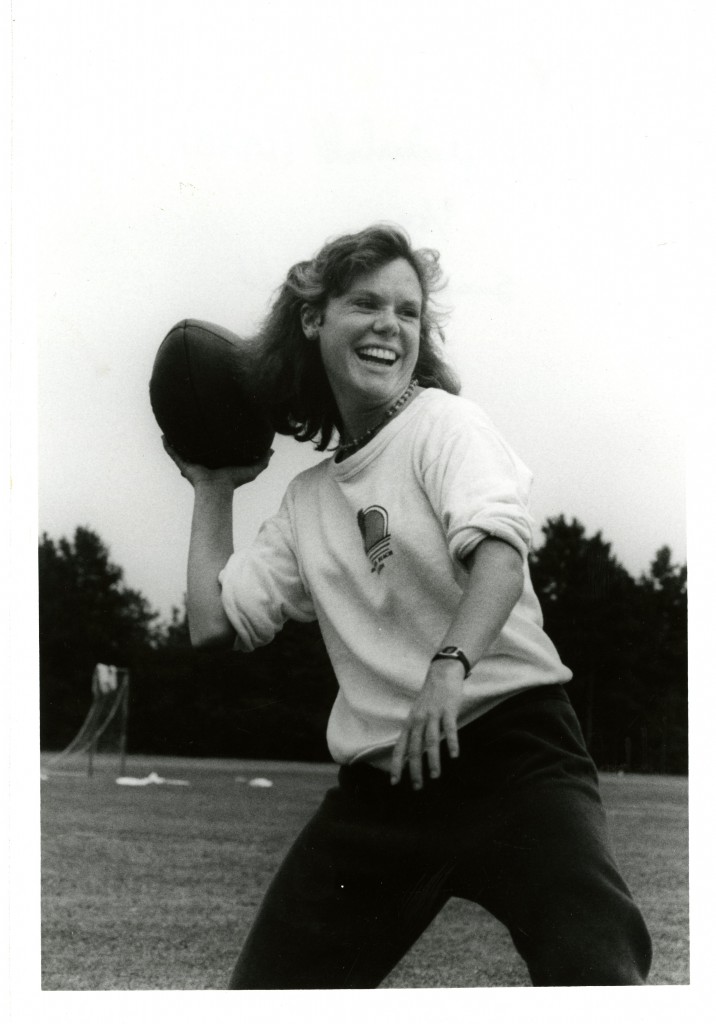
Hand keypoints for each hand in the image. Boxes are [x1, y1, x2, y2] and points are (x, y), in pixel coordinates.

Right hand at [162, 436, 272, 488]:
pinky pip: (173, 453)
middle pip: (196, 445)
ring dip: (177, 438)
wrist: (217, 489)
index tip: (214, 425)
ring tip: (173, 425)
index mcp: (217, 460)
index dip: (213, 437)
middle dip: (193, 435)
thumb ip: (263, 460)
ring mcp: (192, 462)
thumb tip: (272, 451)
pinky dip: (168, 445)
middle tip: (191, 421)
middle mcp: (202, 460)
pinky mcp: (183, 464)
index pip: (214, 447)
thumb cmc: (233, 482)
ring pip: (183, 447)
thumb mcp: (252, 470)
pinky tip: (163, 436)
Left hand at [390, 660, 462, 789]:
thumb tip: (412, 753)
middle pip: (414, 748)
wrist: (442, 673)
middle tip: (417, 787)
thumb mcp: (417, 714)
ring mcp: (433, 714)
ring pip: (430, 740)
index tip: (394, 782)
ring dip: (432, 759)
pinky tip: (454, 755)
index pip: (400, 747)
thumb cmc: (430, 698)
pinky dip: (451, 742)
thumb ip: (415, 732)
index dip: (397, 764)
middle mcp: (418, 720)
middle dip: (414, 768)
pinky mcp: (448, 709)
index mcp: (410, 723)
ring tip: (435, 776)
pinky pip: (449, 728)